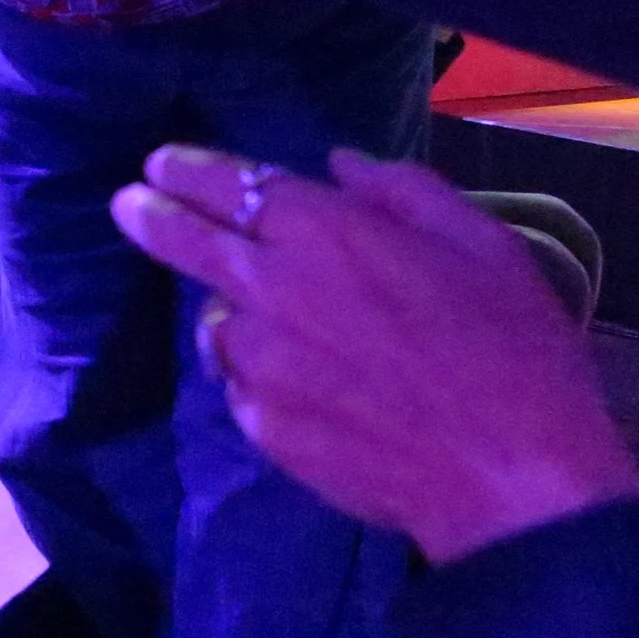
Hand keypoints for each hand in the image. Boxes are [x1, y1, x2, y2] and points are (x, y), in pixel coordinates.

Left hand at [110, 145, 638, 564]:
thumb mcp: (477, 241)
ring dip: (232, 311)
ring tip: (276, 322)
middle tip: (128, 204)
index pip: (228, 183)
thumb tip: (338, 165)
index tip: (159, 163)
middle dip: (151, 216)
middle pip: (187, 242)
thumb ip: (400, 190)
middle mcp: (270, 288)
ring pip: (219, 322)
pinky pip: (242, 385)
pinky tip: (305, 384)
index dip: (187, 170)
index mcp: (323, 231)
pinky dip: (259, 375)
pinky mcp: (261, 425)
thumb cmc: (509, 346)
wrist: (510, 473)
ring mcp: (257, 363)